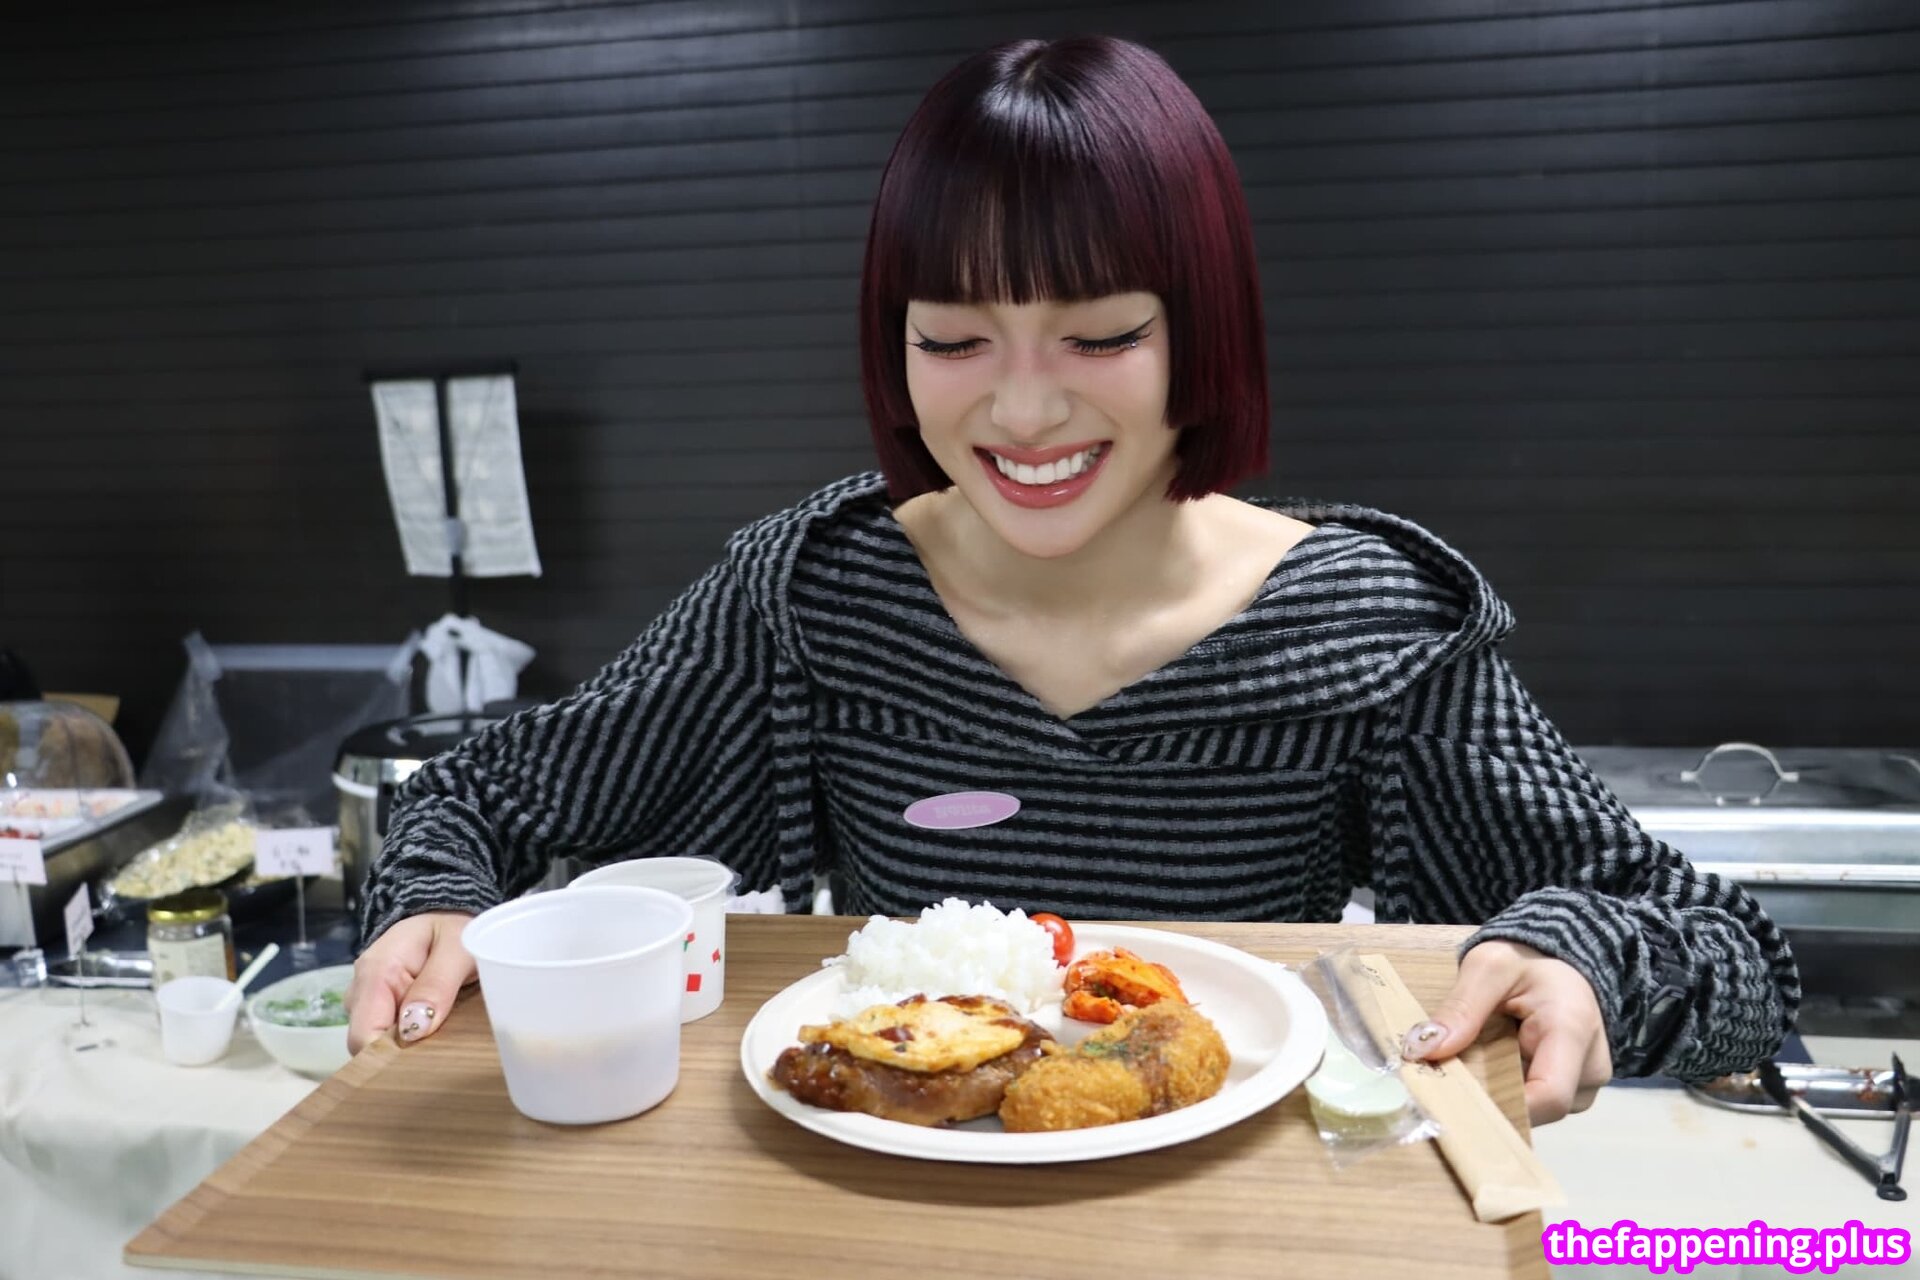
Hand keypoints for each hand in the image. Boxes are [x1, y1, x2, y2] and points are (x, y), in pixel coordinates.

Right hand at [346, 911, 476, 1053]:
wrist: (446, 918)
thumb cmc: (453, 930)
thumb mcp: (457, 947)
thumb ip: (437, 983)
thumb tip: (413, 1028)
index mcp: (374, 972)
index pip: (363, 1036)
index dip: (388, 1058)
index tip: (422, 1067)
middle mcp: (361, 991)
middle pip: (367, 1046)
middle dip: (399, 1057)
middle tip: (442, 1058)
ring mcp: (367, 1003)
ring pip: (377, 1045)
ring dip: (407, 1051)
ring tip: (444, 1044)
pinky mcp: (379, 1012)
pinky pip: (388, 1038)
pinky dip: (409, 1043)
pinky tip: (434, 1039)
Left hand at [1400, 939, 1611, 1125]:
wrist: (1561, 963)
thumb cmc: (1527, 960)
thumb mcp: (1489, 967)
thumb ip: (1461, 1006)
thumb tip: (1425, 1050)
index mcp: (1573, 1032)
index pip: (1550, 1096)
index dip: (1503, 1108)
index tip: (1455, 1097)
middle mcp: (1590, 1067)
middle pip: (1537, 1109)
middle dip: (1490, 1101)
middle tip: (1449, 1079)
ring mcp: (1586, 1084)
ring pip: (1535, 1111)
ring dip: (1498, 1096)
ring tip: (1471, 1066)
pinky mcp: (1575, 1090)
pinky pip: (1537, 1104)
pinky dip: (1508, 1091)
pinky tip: (1489, 1069)